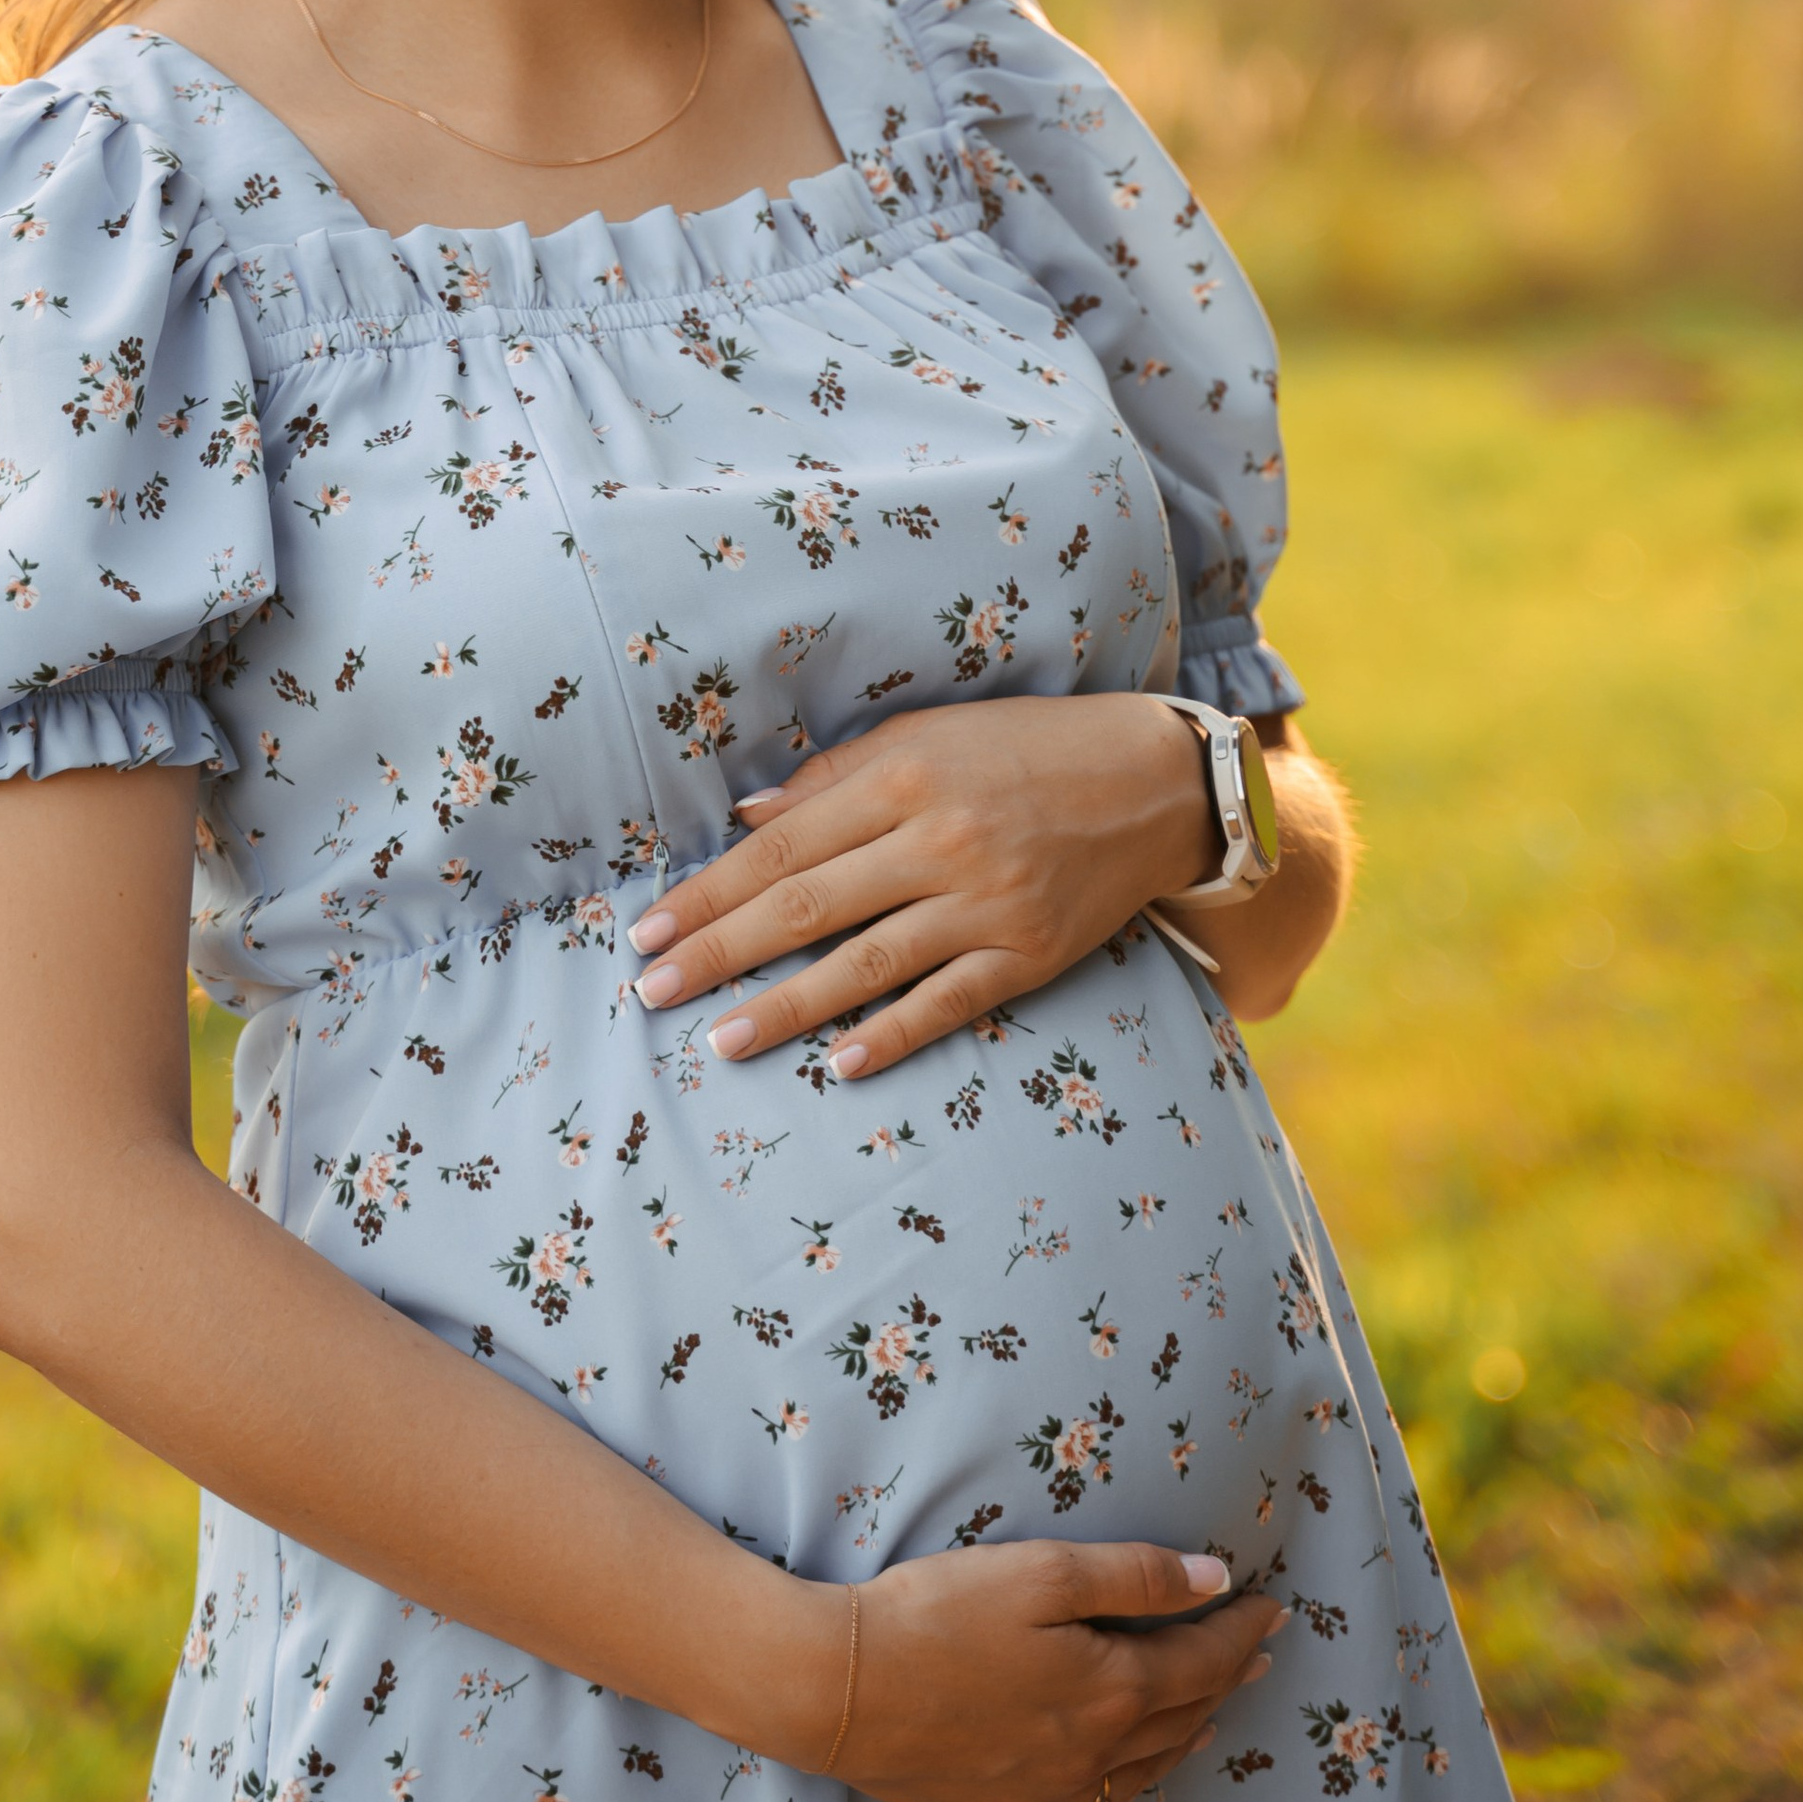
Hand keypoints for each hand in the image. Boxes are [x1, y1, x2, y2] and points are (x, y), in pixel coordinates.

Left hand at [628, 697, 1210, 1079]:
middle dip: (720, 952)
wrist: (1154, 781)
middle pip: (807, 907)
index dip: (708, 892)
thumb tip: (747, 820)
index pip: (781, 846)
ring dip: (788, 1007)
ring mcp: (987, 902)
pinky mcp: (1031, 952)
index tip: (648, 930)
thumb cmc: (1023, 749)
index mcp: (903, 778)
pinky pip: (948, 1002)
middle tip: (652, 991)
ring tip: (722, 1039)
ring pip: (867, 964)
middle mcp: (940, 840)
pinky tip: (838, 1064)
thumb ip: (835, 778)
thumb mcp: (926, 737)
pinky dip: (892, 1035)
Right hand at [788, 1541, 1281, 1801]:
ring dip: (1187, 1735)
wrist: (841, 1693)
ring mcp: (1048, 1793)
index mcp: (1110, 1690)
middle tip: (1256, 1655)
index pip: (1201, 1661)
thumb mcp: (1039, 1573)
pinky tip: (1122, 1771)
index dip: (1241, 1632)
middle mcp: (1093, 1755)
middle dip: (1226, 1681)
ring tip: (1210, 1716)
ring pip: (1143, 1771)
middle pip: (1181, 1717)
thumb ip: (1134, 1577)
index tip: (1273, 1607)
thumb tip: (1216, 1581)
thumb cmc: (937, 1615)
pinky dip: (1127, 1781)